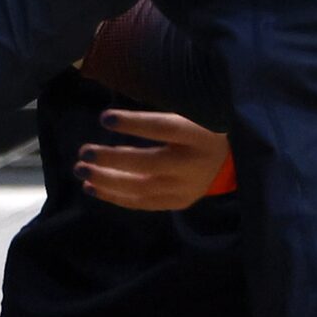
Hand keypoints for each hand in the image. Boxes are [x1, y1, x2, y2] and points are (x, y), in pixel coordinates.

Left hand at [76, 109, 231, 211]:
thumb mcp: (190, 113)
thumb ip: (157, 114)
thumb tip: (110, 115)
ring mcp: (187, 187)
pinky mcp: (180, 201)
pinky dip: (116, 197)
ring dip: (108, 181)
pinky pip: (144, 203)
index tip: (104, 118)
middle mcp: (194, 164)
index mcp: (199, 135)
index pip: (164, 129)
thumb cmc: (202, 126)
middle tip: (84, 152)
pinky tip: (91, 187)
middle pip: (150, 164)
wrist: (235, 158)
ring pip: (143, 188)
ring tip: (81, 169)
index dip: (135, 124)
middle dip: (113, 160)